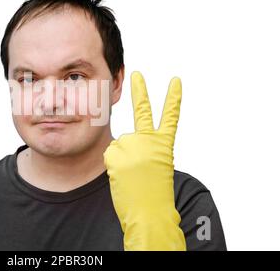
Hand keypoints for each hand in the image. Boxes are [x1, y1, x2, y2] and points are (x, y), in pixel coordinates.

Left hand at [103, 71, 185, 250]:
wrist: (151, 213)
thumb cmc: (153, 195)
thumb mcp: (155, 167)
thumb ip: (142, 149)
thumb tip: (124, 143)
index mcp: (164, 145)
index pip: (170, 117)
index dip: (173, 98)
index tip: (175, 80)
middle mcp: (150, 141)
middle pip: (142, 111)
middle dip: (140, 91)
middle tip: (137, 74)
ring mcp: (133, 145)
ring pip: (120, 145)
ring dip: (122, 160)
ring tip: (132, 176)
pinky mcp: (117, 151)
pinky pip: (111, 155)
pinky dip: (114, 166)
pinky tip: (123, 177)